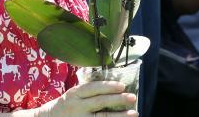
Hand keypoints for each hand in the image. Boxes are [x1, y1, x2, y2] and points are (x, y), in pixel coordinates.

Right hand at [21, 81, 136, 115]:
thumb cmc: (65, 105)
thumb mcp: (73, 94)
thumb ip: (89, 91)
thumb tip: (113, 86)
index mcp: (75, 93)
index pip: (94, 88)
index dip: (108, 86)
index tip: (122, 86)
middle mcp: (77, 106)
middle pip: (100, 102)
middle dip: (118, 100)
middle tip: (133, 97)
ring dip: (119, 116)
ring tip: (134, 113)